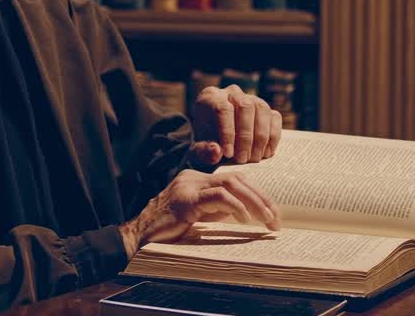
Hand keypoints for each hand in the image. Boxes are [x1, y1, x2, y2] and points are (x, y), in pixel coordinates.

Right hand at [118, 169, 279, 254]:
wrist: (138, 236)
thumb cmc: (167, 230)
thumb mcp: (198, 216)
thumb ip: (217, 209)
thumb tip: (246, 211)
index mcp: (196, 179)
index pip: (234, 179)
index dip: (257, 194)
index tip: (272, 212)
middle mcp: (193, 178)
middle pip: (236, 178)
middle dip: (261, 198)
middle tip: (276, 219)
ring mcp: (188, 187)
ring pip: (230, 184)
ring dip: (254, 202)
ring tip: (266, 219)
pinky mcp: (185, 200)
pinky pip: (216, 197)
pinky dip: (235, 206)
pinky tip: (244, 219)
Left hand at [190, 85, 281, 165]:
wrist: (219, 139)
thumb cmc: (208, 141)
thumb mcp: (200, 149)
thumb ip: (204, 151)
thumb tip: (216, 151)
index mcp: (211, 97)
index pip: (223, 109)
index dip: (227, 132)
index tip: (228, 154)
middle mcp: (233, 93)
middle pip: (245, 107)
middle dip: (245, 136)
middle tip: (242, 159)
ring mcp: (252, 98)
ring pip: (262, 110)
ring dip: (260, 137)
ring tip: (254, 158)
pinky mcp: (266, 109)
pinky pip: (275, 117)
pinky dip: (273, 136)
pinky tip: (265, 153)